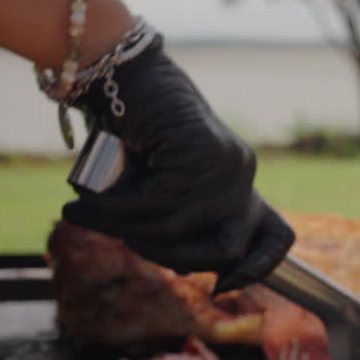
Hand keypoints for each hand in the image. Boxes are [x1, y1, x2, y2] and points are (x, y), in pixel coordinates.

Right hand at [61, 32, 292, 293]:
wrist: (123, 71)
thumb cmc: (135, 128)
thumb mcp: (162, 182)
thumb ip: (177, 217)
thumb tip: (186, 269)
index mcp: (240, 183)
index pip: (276, 235)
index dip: (259, 267)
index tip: (223, 288)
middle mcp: (243, 174)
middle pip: (225, 249)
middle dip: (171, 257)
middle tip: (127, 241)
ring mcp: (228, 163)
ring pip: (175, 227)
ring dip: (123, 228)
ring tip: (83, 214)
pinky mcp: (204, 152)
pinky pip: (155, 202)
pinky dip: (113, 209)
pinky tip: (84, 205)